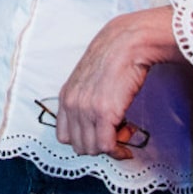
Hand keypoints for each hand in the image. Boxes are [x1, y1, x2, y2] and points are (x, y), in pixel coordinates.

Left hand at [56, 6, 178, 159]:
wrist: (126, 43)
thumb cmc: (113, 59)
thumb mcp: (89, 81)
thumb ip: (87, 101)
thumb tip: (98, 123)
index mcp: (65, 97)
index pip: (64, 136)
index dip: (84, 140)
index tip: (101, 134)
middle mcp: (71, 105)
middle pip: (79, 146)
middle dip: (99, 145)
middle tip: (118, 132)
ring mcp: (86, 109)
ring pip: (92, 149)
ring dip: (111, 147)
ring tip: (125, 130)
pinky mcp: (104, 112)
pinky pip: (106, 146)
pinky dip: (118, 149)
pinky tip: (128, 138)